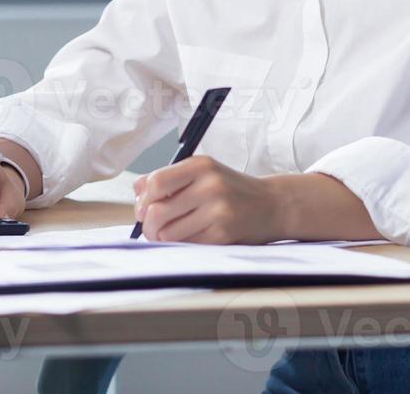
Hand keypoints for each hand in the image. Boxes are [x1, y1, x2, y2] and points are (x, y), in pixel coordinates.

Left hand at [132, 156, 285, 243]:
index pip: (156, 182)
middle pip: (158, 211)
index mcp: (201, 165)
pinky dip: (181, 245)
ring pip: (169, 232)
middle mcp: (210, 185)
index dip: (142, 200)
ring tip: (168, 235)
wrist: (272, 205)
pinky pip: (187, 244)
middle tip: (151, 229)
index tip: (143, 209)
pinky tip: (188, 239)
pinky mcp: (224, 233)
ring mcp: (218, 210)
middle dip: (148, 225)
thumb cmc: (230, 189)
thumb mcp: (204, 173)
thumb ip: (169, 178)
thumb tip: (137, 192)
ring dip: (162, 238)